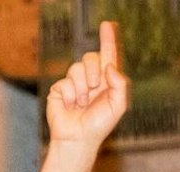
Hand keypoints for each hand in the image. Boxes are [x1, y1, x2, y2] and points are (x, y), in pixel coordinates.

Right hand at [35, 23, 129, 171]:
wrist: (78, 139)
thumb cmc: (99, 125)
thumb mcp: (117, 106)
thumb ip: (119, 85)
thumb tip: (110, 66)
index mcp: (106, 82)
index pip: (108, 57)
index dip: (108, 40)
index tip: (107, 25)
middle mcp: (90, 80)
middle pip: (91, 58)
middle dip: (94, 70)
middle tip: (95, 86)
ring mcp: (74, 83)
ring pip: (77, 68)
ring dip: (82, 87)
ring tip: (82, 103)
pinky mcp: (60, 88)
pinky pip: (66, 82)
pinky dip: (71, 95)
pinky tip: (71, 106)